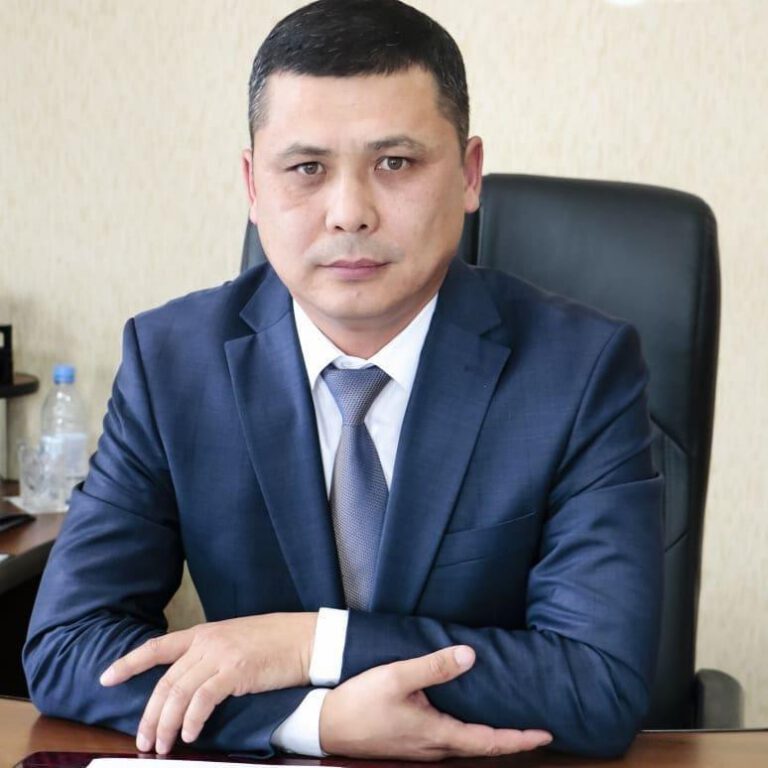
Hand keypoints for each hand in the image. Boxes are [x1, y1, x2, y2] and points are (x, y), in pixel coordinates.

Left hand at [99, 612, 316, 754]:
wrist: (305, 638)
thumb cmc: (275, 643)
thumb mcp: (236, 641)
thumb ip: (211, 655)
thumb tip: (191, 682)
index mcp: (205, 633)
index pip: (156, 646)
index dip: (129, 662)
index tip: (106, 678)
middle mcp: (207, 641)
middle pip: (165, 681)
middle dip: (149, 714)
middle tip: (142, 741)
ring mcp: (221, 655)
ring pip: (178, 693)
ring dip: (165, 724)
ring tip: (161, 747)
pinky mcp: (235, 671)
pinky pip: (202, 700)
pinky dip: (191, 720)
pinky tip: (189, 735)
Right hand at [319, 645, 552, 760]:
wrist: (326, 725)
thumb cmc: (360, 702)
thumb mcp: (397, 677)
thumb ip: (434, 666)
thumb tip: (471, 656)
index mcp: (437, 735)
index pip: (489, 742)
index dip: (519, 738)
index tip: (545, 734)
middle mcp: (434, 748)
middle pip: (482, 748)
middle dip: (511, 741)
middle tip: (535, 730)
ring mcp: (422, 749)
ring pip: (466, 748)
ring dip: (491, 739)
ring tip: (509, 726)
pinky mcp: (411, 744)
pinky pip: (450, 743)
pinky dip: (470, 736)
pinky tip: (467, 722)